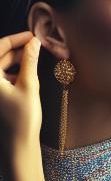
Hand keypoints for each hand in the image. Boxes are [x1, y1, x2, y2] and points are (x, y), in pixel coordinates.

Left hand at [0, 32, 41, 155]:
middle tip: (37, 46)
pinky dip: (14, 72)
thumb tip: (34, 43)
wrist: (17, 144)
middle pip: (0, 56)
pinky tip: (28, 73)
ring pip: (1, 66)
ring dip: (17, 60)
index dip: (16, 39)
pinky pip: (3, 76)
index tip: (33, 35)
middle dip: (17, 49)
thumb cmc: (22, 119)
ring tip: (35, 58)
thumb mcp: (29, 87)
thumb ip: (30, 62)